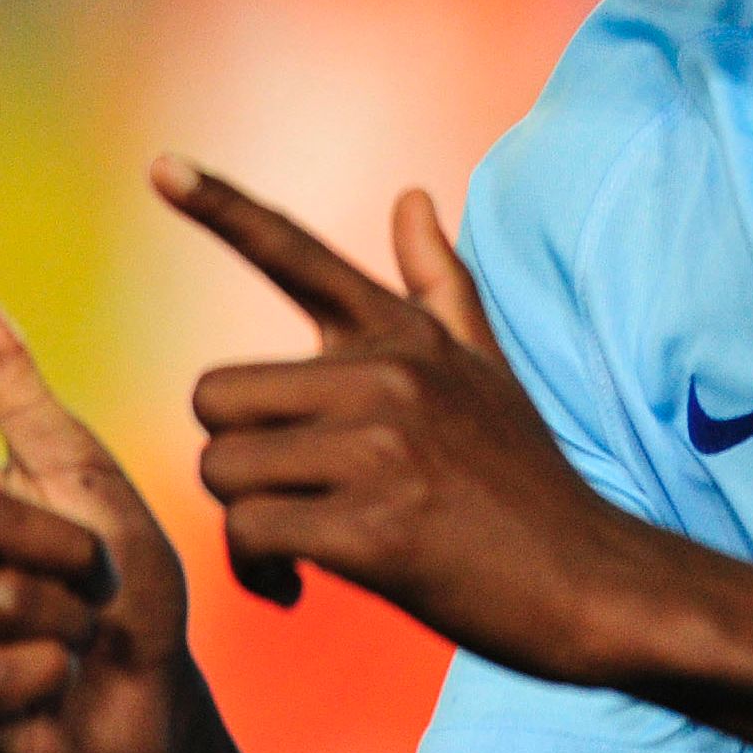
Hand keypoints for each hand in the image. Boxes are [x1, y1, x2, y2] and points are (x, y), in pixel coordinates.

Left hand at [167, 158, 663, 686]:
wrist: (590, 582)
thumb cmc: (525, 482)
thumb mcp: (484, 369)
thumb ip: (438, 285)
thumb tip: (413, 196)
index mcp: (405, 336)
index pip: (297, 254)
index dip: (222, 207)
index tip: (162, 166)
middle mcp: (390, 376)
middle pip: (216, 398)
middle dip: (235, 457)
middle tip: (289, 496)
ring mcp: (382, 449)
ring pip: (224, 469)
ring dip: (246, 522)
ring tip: (302, 546)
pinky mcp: (374, 530)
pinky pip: (250, 534)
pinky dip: (259, 572)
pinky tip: (299, 586)